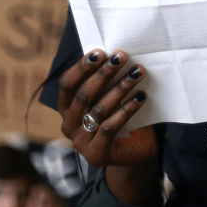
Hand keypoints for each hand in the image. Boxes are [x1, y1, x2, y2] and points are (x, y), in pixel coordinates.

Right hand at [57, 49, 156, 168]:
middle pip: (83, 95)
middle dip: (104, 73)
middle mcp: (68, 125)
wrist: (134, 150)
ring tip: (138, 73)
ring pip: (98, 110)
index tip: (101, 52)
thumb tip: (115, 54)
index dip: (82, 67)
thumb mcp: (108, 97)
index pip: (67, 84)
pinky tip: (141, 96)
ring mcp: (80, 142)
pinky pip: (110, 127)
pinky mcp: (95, 154)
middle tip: (122, 57)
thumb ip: (105, 81)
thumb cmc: (120, 116)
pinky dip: (127, 109)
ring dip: (120, 88)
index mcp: (65, 108)